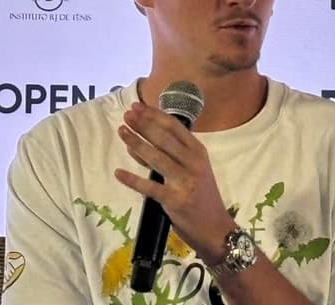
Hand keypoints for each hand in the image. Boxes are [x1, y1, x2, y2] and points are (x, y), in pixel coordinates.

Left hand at [114, 102, 235, 263]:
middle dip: (143, 125)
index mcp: (198, 152)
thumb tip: (139, 142)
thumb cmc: (202, 196)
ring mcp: (184, 181)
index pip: (174, 127)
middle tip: (127, 116)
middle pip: (164, 138)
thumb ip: (170, 156)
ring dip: (136, 143)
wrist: (215, 228)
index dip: (154, 115)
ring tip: (122, 132)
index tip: (138, 107)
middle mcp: (193, 163)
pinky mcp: (174, 200)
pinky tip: (119, 173)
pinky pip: (149, 187)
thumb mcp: (192, 170)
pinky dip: (133, 180)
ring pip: (156, 157)